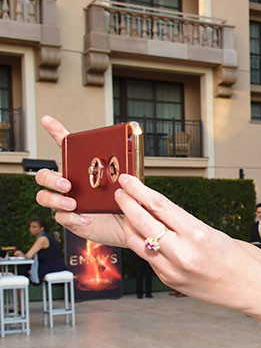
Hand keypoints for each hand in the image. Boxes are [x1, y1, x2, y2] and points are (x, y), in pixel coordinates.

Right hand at [33, 116, 129, 246]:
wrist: (129, 227)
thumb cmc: (127, 203)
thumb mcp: (128, 185)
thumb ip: (127, 174)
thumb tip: (129, 165)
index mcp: (82, 171)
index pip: (66, 149)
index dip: (55, 133)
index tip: (47, 119)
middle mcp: (70, 185)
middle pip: (44, 176)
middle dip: (51, 178)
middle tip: (67, 184)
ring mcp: (67, 202)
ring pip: (44, 197)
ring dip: (55, 199)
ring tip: (73, 202)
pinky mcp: (71, 219)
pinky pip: (61, 218)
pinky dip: (71, 218)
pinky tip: (85, 218)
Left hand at [111, 173, 260, 305]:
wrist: (252, 288)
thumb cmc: (240, 259)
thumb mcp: (214, 233)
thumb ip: (185, 224)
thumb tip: (159, 211)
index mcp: (197, 235)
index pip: (158, 205)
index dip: (138, 190)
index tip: (128, 180)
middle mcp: (182, 253)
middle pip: (141, 221)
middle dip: (127, 203)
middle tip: (120, 192)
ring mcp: (173, 270)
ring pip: (138, 242)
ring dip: (129, 224)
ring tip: (127, 212)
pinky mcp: (170, 281)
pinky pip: (149, 257)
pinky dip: (144, 243)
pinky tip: (144, 235)